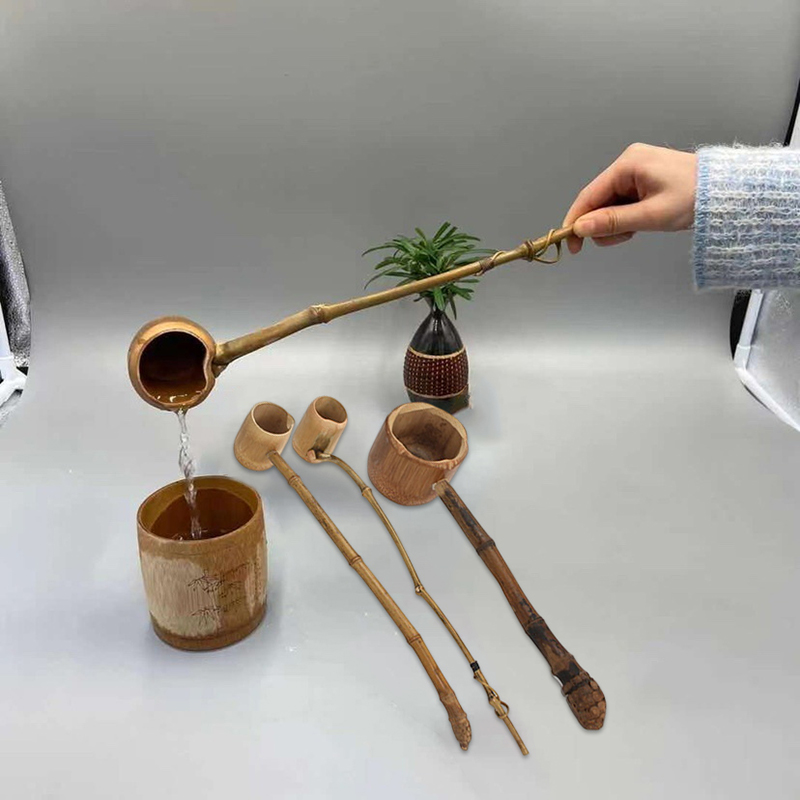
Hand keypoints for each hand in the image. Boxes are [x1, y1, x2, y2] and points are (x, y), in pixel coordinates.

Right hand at [562, 143, 696, 253]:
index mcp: (627, 164)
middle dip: (604, 224)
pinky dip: (627, 218)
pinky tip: (642, 222)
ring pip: (609, 205)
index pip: (589, 196)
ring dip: (617, 223)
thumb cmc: (694, 198)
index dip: (576, 221)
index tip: (570, 244)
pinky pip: (622, 203)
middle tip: (625, 237)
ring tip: (639, 229)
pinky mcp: (643, 180)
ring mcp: (636, 171)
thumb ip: (612, 222)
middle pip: (598, 201)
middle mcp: (628, 163)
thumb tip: (580, 228)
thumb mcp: (650, 215)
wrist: (727, 192)